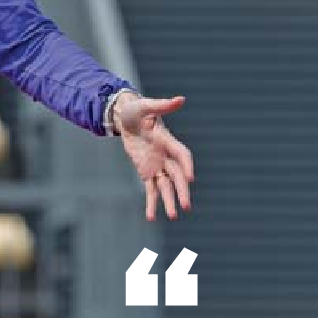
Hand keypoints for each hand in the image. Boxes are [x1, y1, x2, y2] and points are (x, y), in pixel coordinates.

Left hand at [113, 92, 194, 220]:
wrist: (126, 117)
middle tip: (186, 206)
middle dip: (181, 191)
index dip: (186, 165)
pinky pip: (151, 189)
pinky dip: (152, 202)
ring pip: (166, 186)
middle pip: (176, 176)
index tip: (190, 178)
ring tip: (174, 216)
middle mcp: (166, 155)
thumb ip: (162, 105)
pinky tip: (151, 217)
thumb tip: (180, 99)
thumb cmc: (137, 110)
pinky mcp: (147, 171)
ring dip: (169, 200)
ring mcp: (157, 164)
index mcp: (167, 140)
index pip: (182, 154)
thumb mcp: (146, 106)